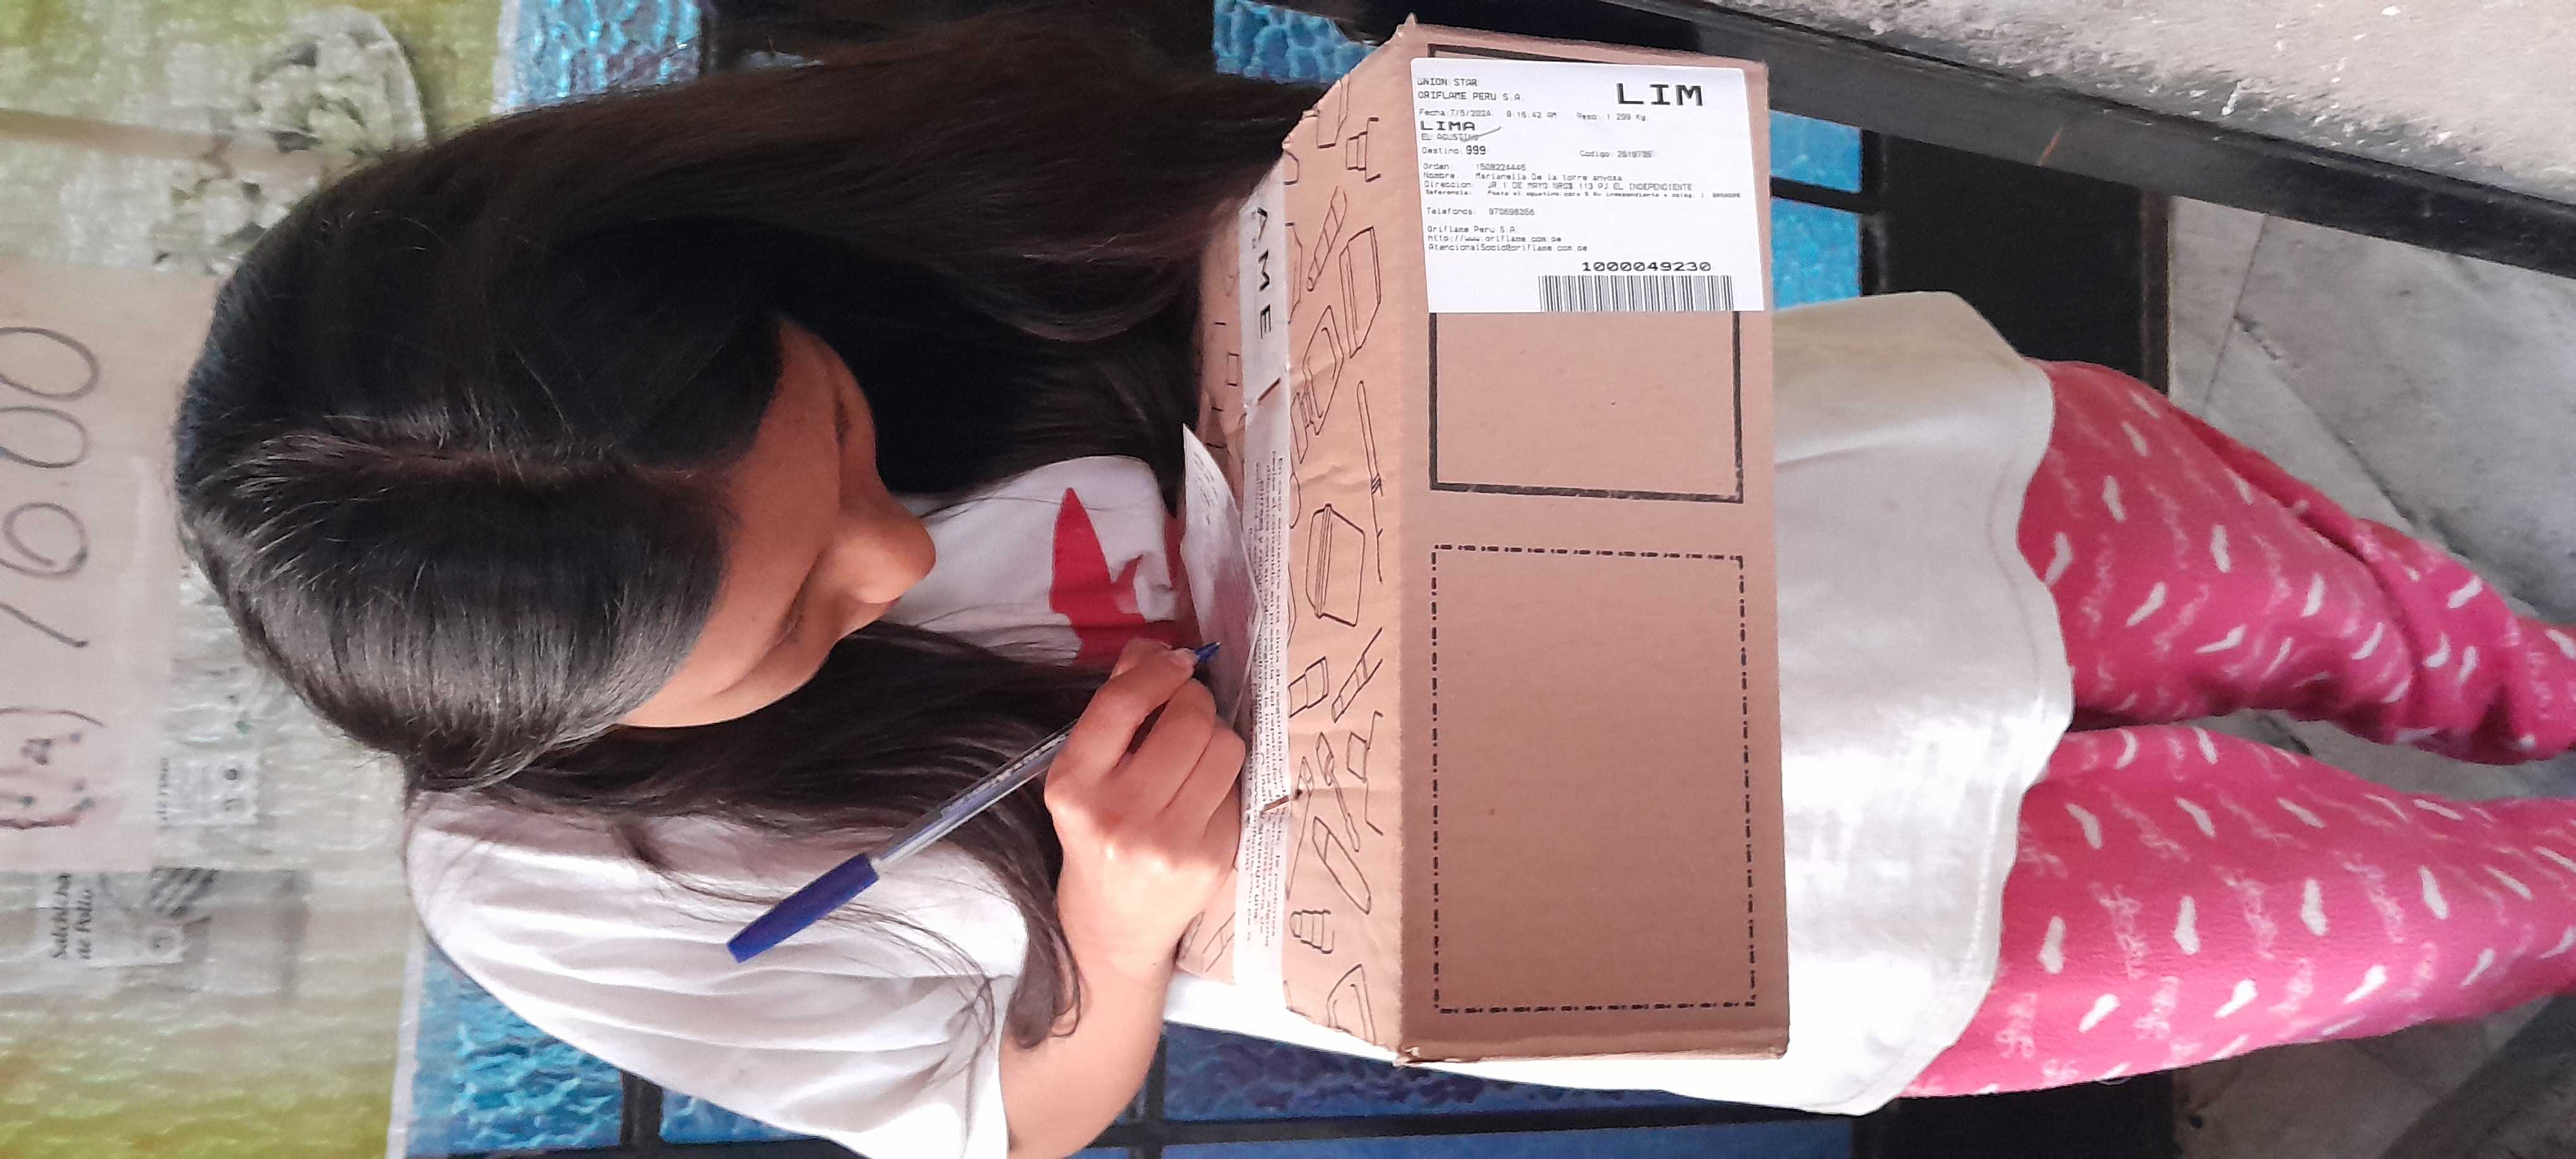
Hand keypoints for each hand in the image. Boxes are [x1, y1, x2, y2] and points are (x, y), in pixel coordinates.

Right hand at [1044, 638, 1244, 981]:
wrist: (1113, 924)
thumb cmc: (1096, 835)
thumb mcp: (1083, 775)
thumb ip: (1115, 710)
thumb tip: (1157, 647)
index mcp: (1074, 788)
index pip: (1123, 705)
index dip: (1156, 670)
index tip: (1174, 661)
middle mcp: (1120, 816)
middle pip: (1188, 719)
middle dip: (1193, 701)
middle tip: (1185, 710)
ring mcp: (1171, 842)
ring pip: (1224, 746)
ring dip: (1215, 736)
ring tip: (1193, 754)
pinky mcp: (1213, 858)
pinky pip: (1237, 786)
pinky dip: (1222, 780)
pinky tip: (1200, 797)